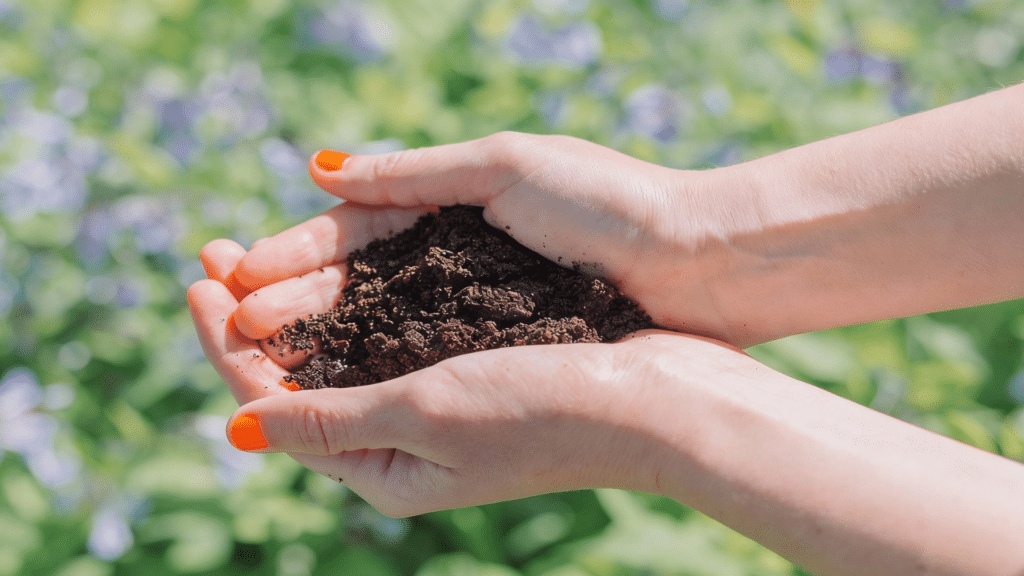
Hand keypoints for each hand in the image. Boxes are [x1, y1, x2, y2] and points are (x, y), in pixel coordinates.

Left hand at [191, 246, 746, 514]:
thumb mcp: (423, 415)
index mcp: (382, 471)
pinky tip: (335, 274)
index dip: (225, 345)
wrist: (656, 398)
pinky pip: (386, 340)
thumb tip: (237, 428)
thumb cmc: (543, 408)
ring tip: (254, 258)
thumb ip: (330, 420)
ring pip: (339, 356)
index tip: (196, 281)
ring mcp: (436, 410)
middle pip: (300, 379)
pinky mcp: (468, 375)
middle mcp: (402, 446)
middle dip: (251, 319)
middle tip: (210, 256)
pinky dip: (349, 306)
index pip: (274, 406)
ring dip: (295, 306)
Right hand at [225, 132, 743, 346]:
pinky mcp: (502, 345)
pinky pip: (418, 353)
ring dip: (313, 335)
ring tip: (255, 351)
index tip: (231, 277)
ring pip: (375, 322)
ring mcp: (475, 306)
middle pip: (349, 281)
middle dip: (284, 299)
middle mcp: (453, 258)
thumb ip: (413, 173)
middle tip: (223, 320)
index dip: (288, 254)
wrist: (700, 265)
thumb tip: (319, 168)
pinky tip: (327, 378)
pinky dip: (370, 362)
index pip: (348, 231)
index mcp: (449, 203)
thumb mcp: (505, 167)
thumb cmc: (610, 207)